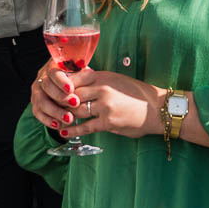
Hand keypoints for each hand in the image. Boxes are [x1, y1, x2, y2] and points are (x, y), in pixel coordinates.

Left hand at [29, 63, 159, 140]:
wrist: (157, 109)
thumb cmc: (138, 94)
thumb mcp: (117, 80)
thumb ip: (98, 80)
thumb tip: (78, 80)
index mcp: (104, 76)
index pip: (75, 78)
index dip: (62, 85)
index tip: (54, 90)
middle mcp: (103, 89)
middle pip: (72, 94)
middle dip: (60, 101)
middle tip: (51, 106)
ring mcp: (105, 106)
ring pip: (76, 109)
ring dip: (64, 115)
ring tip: (56, 118)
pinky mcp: (108, 122)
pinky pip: (85, 126)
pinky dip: (73, 129)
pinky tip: (64, 131)